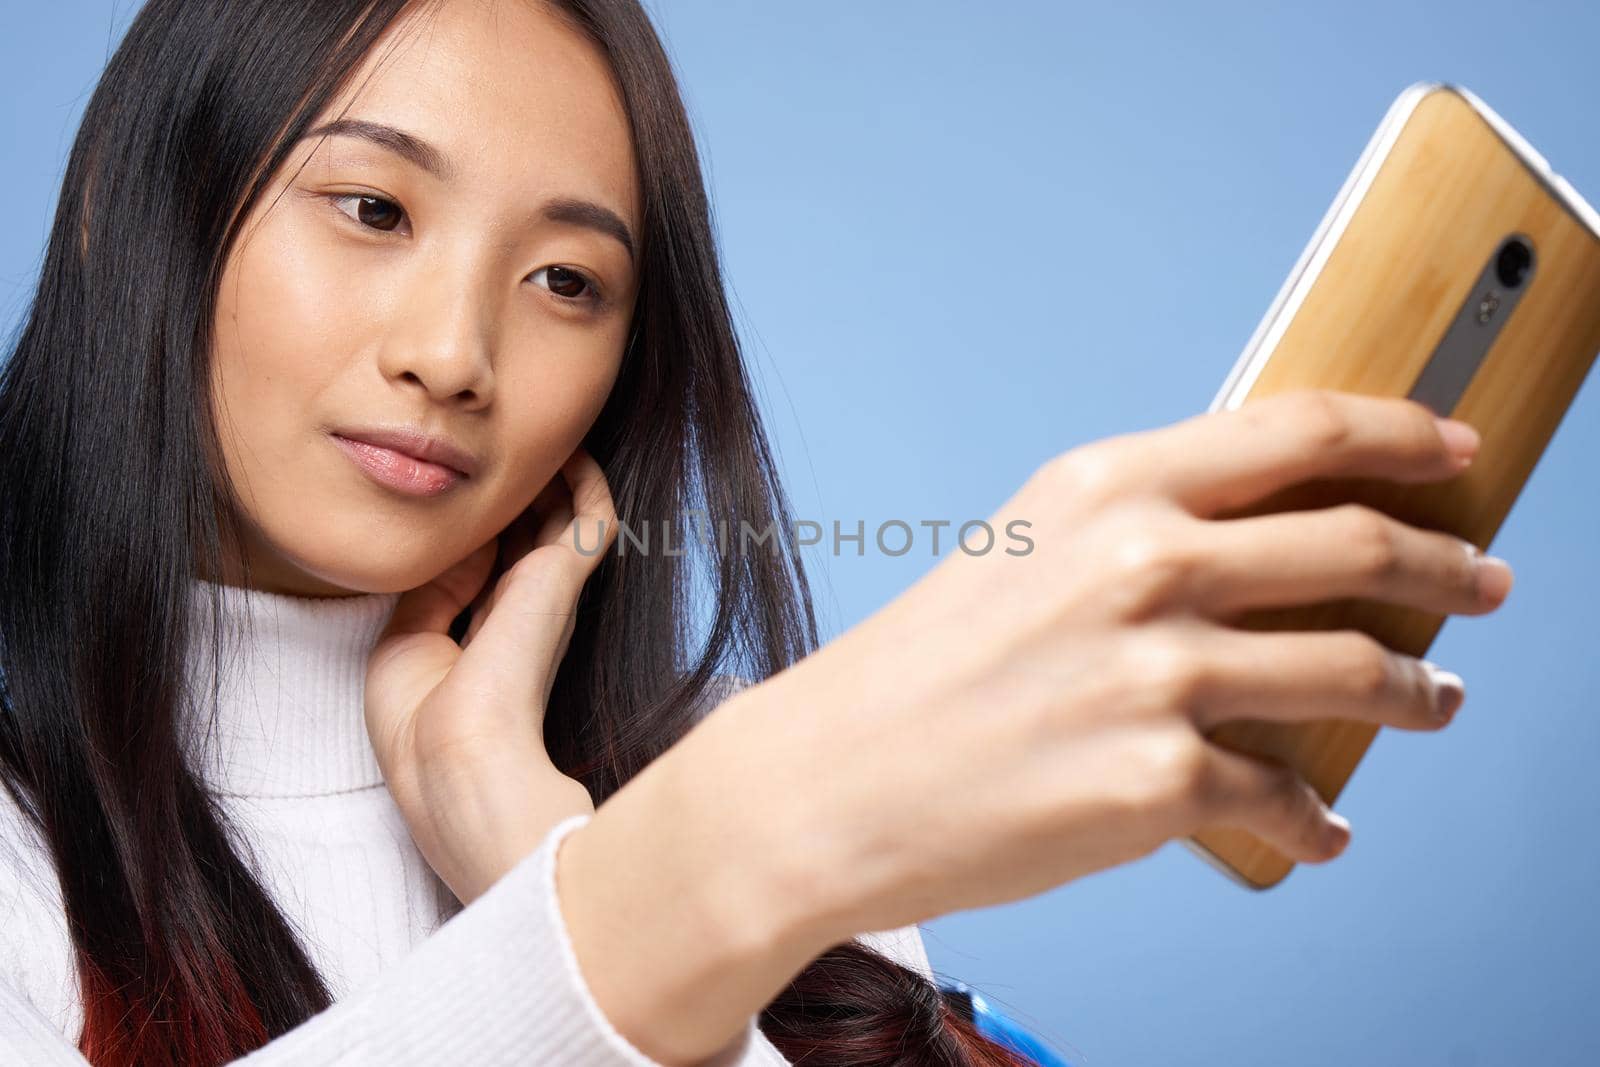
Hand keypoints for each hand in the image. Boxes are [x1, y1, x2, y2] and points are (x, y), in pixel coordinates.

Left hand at [364, 447, 618, 903]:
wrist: (457, 759)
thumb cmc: (422, 724)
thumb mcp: (407, 643)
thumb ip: (432, 589)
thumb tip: (456, 541)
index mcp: (485, 635)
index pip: (487, 564)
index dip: (477, 524)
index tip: (460, 487)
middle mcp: (523, 611)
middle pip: (527, 534)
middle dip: (517, 494)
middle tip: (501, 448)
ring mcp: (549, 594)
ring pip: (561, 518)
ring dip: (551, 478)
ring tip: (535, 435)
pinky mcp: (566, 578)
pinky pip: (591, 513)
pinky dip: (585, 479)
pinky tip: (567, 449)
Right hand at [670, 388, 1512, 942]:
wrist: (830, 781)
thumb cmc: (920, 669)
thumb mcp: (1027, 549)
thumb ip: (1143, 529)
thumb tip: (1272, 543)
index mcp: (1106, 484)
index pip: (1300, 430)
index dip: (1401, 434)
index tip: (1454, 450)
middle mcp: (1142, 563)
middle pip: (1357, 545)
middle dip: (1450, 567)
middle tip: (1484, 585)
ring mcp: (1157, 674)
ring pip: (1358, 671)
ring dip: (1419, 693)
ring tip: (1434, 701)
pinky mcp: (1159, 785)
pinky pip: (1289, 799)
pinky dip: (1318, 820)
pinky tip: (1322, 827)